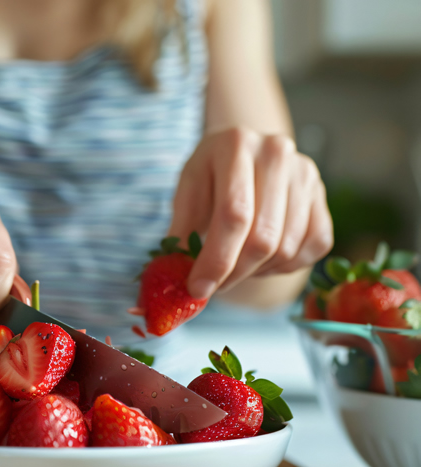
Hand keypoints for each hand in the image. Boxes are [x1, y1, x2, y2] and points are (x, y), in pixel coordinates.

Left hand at [168, 127, 333, 298]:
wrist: (244, 150)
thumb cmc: (210, 173)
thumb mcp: (187, 189)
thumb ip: (181, 228)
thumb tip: (176, 273)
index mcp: (236, 145)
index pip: (233, 215)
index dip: (216, 259)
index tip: (198, 288)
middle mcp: (277, 153)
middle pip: (263, 237)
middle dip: (235, 273)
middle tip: (215, 286)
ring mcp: (305, 174)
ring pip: (287, 247)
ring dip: (257, 271)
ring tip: (235, 267)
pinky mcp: (322, 195)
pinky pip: (314, 246)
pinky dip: (286, 266)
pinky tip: (262, 261)